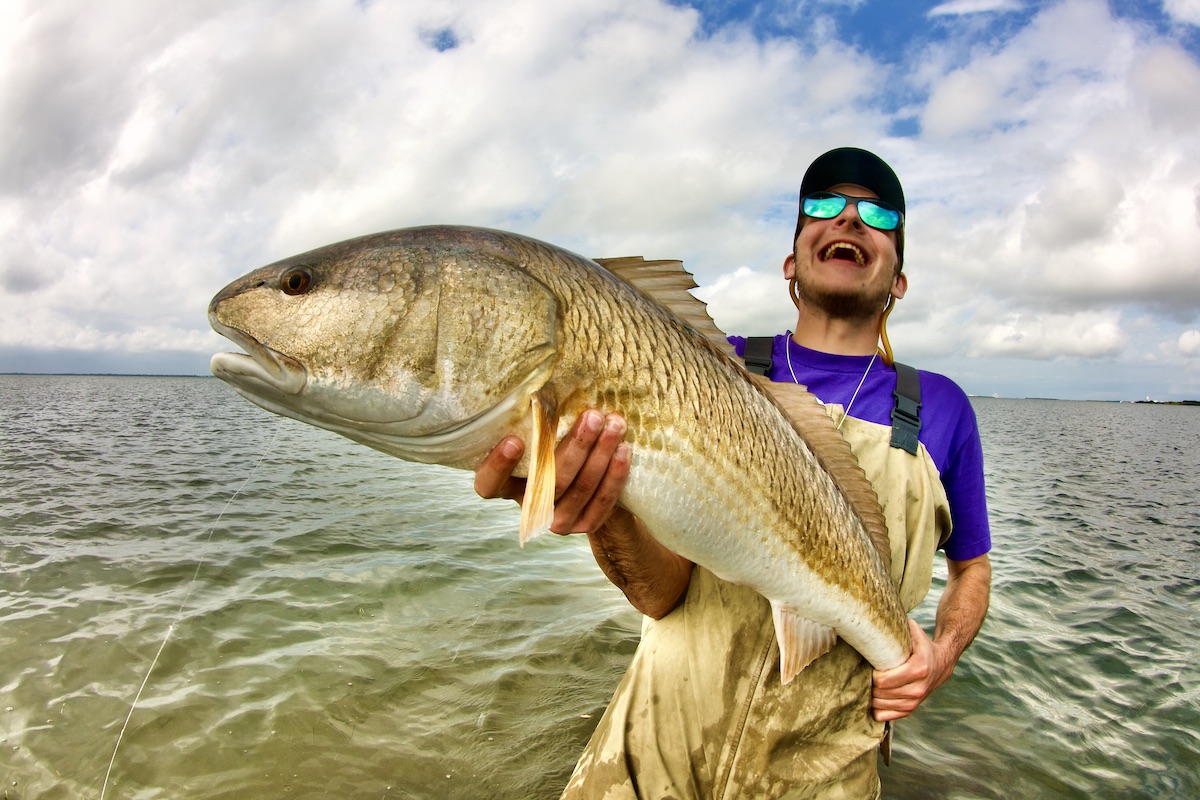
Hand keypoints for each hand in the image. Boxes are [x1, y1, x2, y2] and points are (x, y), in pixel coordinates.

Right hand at [473, 410, 630, 534]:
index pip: (489, 484)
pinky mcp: (585, 525)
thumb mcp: (541, 435)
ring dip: (601, 454)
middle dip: (576, 446)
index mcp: (507, 484)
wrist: (589, 483)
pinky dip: (615, 474)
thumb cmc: (556, 445)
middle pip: (550, 481)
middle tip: (593, 416)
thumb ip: (538, 422)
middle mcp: (530, 506)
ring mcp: (557, 521)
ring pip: (580, 488)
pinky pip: (602, 501)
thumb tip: (546, 384)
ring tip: (614, 425)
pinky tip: (623, 450)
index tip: (514, 440)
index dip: (498, 466)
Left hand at [870, 619, 952, 721]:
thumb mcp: (915, 633)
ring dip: (871, 699)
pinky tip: (873, 703)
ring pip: (884, 707)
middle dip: (869, 687)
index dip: (872, 676)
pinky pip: (890, 716)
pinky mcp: (913, 709)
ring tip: (865, 688)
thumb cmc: (923, 646)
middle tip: (862, 677)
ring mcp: (916, 701)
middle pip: (882, 695)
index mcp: (919, 669)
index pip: (885, 681)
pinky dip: (879, 711)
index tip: (868, 668)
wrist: (943, 663)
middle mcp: (919, 688)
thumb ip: (901, 627)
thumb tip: (878, 616)